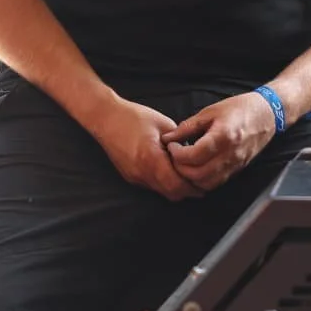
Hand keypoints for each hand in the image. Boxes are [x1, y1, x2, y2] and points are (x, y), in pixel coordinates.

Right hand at [87, 98, 205, 200]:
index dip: (192, 188)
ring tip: (187, 178)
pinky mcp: (129, 176)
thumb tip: (193, 153)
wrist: (106, 118)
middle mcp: (141, 172)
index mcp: (151, 158)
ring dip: (175, 188)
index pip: (176, 184)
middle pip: (170, 193)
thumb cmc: (135, 117)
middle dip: (186, 191)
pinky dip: (163, 183)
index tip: (204, 185)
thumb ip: (180, 142)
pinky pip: (151, 186)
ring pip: (161, 191)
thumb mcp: (164, 124)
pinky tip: (170, 172)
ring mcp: (134, 176)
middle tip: (200, 186)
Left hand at [161, 92, 276, 191]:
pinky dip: (203, 181)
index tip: (172, 146)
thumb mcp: (210, 112)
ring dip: (191, 178)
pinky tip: (198, 168)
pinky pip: (216, 183)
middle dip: (180, 169)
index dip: (177, 154)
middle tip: (175, 157)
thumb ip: (188, 126)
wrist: (267, 114)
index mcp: (223, 136)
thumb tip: (168, 138)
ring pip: (206, 184)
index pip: (193, 156)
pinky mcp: (237, 170)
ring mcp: (235, 164)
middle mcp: (230, 154)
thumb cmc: (240, 108)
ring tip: (185, 164)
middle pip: (197, 175)